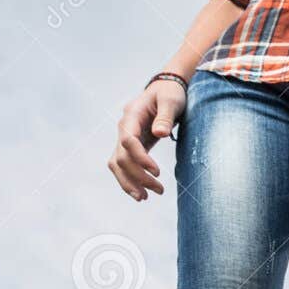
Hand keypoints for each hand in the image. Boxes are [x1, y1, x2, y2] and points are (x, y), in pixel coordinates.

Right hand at [108, 78, 186, 200]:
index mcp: (132, 115)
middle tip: (159, 190)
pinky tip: (141, 192)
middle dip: (138, 176)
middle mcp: (124, 128)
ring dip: (129, 183)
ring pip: (117, 164)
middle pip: (121, 157)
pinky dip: (129, 179)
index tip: (157, 171)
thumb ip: (165, 116)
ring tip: (146, 198)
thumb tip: (159, 133)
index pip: (128, 141)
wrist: (165, 90)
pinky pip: (123, 165)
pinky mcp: (131, 146)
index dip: (140, 158)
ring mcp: (125, 137)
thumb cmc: (169, 93)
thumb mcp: (171, 100)